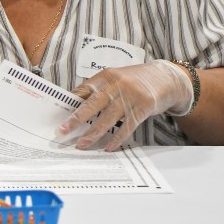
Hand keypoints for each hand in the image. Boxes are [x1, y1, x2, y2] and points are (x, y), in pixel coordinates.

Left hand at [59, 61, 193, 150]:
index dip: (69, 104)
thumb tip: (74, 107)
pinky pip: (128, 126)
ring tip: (81, 144)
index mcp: (105, 76)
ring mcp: (131, 95)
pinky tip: (109, 147)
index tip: (57, 116)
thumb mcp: (115, 80)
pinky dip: (117, 138)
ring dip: (93, 133)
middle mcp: (117, 84)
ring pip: (108, 118)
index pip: (83, 90)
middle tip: (63, 131)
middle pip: (92, 104)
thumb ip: (98, 91)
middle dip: (76, 119)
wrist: (166, 77)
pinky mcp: (144, 106)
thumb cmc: (135, 81)